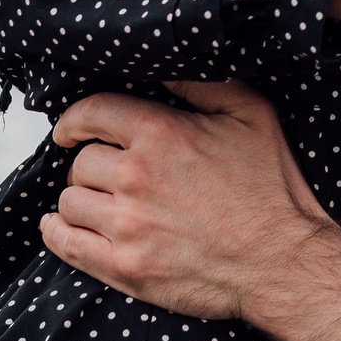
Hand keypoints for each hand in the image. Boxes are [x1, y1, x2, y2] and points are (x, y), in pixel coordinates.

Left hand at [39, 81, 330, 320]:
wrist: (283, 263)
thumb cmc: (271, 189)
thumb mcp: (253, 116)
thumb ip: (205, 85)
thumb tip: (165, 73)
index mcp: (163, 133)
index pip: (91, 112)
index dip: (73, 120)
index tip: (70, 130)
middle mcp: (137, 176)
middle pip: (79, 162)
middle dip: (90, 165)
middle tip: (107, 174)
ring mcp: (128, 225)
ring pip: (69, 202)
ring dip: (79, 199)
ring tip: (96, 202)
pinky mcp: (124, 267)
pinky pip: (66, 244)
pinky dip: (57, 233)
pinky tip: (62, 227)